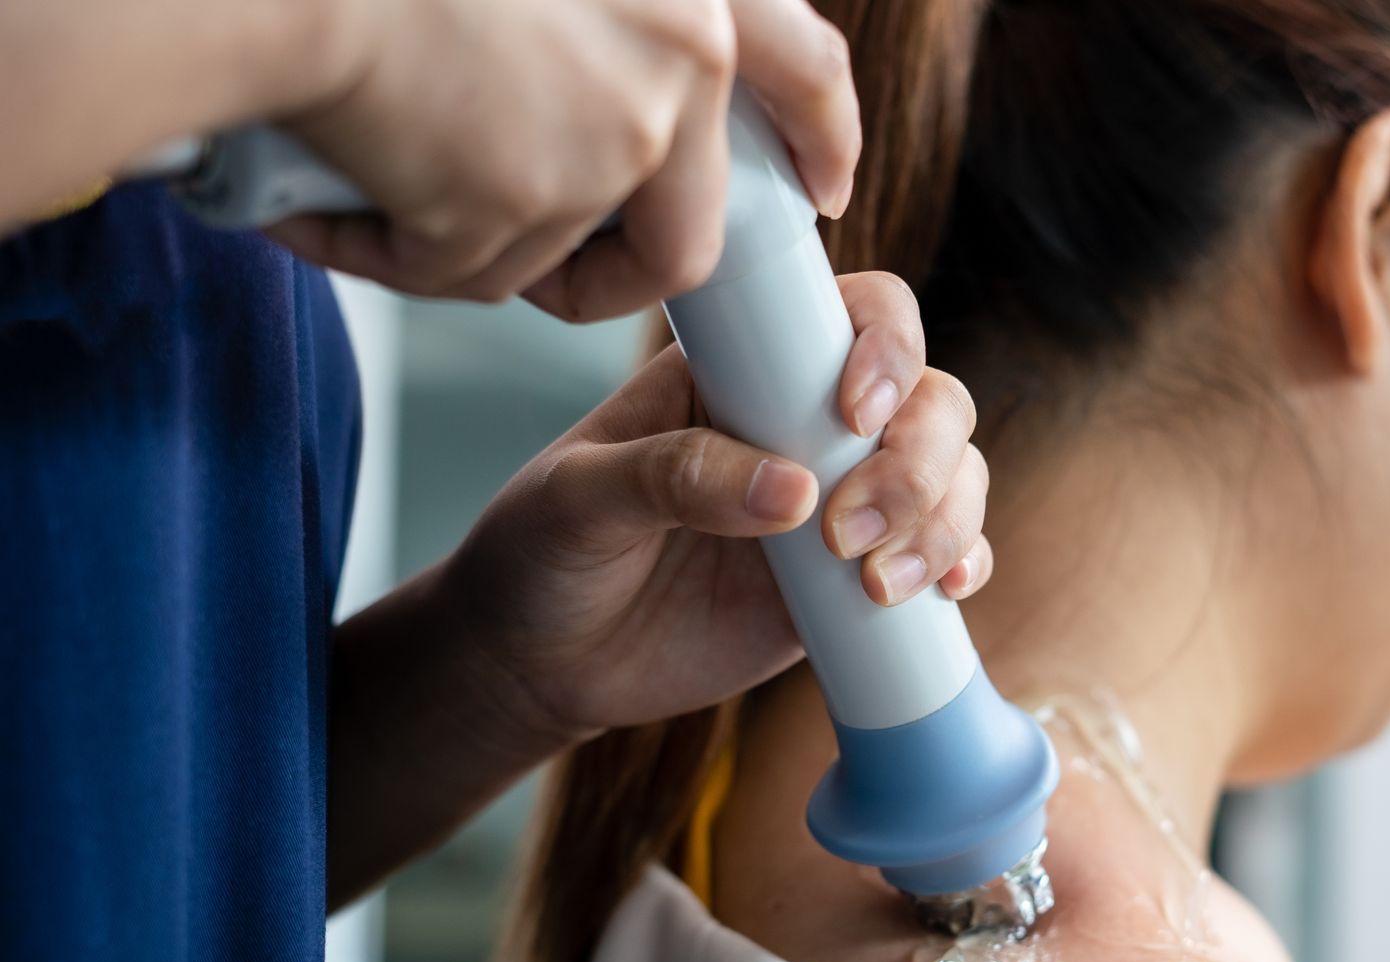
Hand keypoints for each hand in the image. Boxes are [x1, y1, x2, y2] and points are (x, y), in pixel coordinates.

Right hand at [269, 0, 859, 318]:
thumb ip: (611, 15)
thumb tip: (633, 96)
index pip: (806, 71)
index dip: (822, 136)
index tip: (827, 187)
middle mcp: (675, 64)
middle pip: (682, 237)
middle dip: (610, 271)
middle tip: (551, 268)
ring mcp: (603, 143)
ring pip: (549, 255)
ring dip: (465, 241)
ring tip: (371, 175)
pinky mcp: (519, 206)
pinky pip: (465, 272)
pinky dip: (392, 252)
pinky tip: (326, 207)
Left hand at [440, 273, 991, 738]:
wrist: (538, 665)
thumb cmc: (541, 554)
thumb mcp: (578, 499)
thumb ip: (672, 477)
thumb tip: (792, 494)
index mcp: (746, 369)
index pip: (856, 315)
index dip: (884, 348)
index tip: (851, 415)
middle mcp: (809, 425)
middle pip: (929, 398)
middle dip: (919, 459)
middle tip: (846, 532)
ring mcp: (841, 502)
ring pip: (952, 474)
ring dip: (944, 518)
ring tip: (876, 583)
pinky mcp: (854, 582)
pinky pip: (943, 554)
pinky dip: (962, 563)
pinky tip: (941, 591)